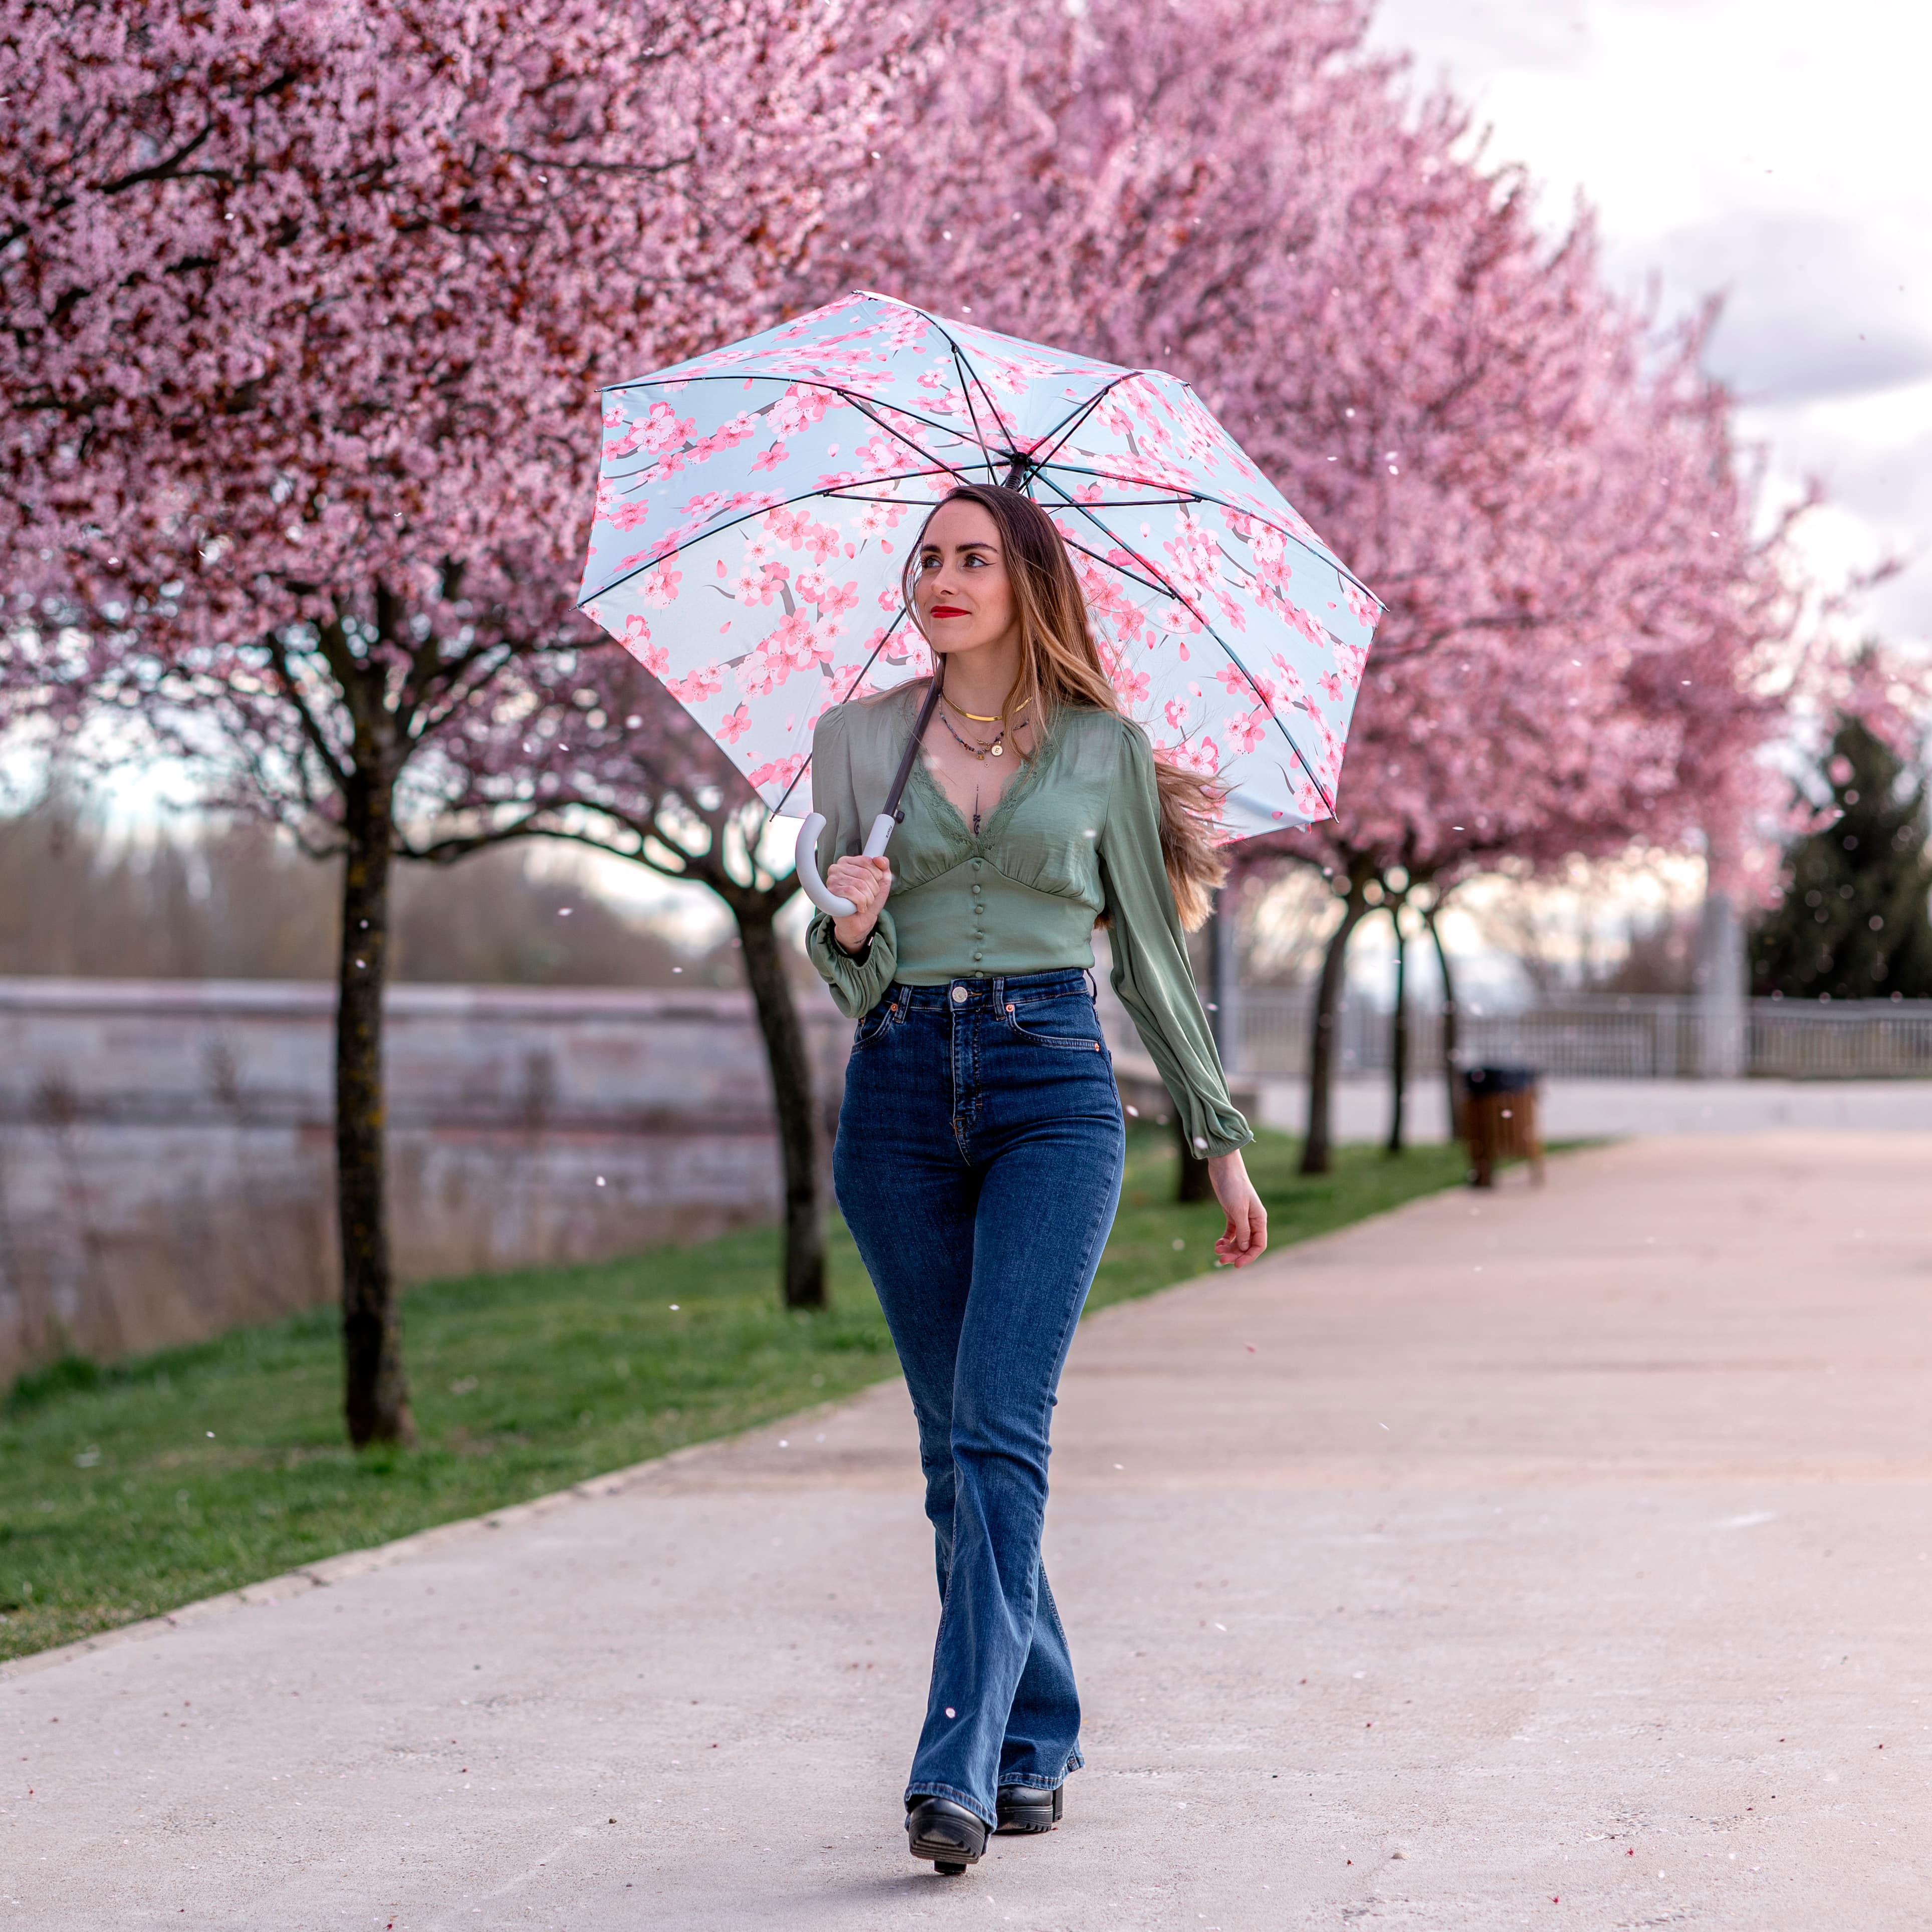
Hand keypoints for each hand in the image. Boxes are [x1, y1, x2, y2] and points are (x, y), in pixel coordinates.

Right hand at [828, 854, 891, 952]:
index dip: (877, 876)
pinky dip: (861, 903)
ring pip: (860, 884)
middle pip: (865, 874)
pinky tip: (859, 908)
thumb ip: (884, 868)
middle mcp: (837, 868)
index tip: (875, 886)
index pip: (868, 861)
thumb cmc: (867, 901)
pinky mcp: (831, 892)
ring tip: (865, 904)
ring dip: (868, 898)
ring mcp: (832, 880)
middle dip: (873, 890)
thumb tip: (880, 860)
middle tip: (869, 898)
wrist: (858, 923)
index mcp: (847, 862)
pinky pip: (852, 892)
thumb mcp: (881, 883)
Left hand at [1207, 1150, 1266, 1266]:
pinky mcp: (1232, 1214)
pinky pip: (1231, 1233)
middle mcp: (1253, 1220)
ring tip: (1217, 1251)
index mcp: (1259, 1219)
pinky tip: (1217, 1244)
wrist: (1224, 1168)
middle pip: (1247, 1244)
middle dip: (1236, 1254)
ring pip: (1238, 1240)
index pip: (1259, 1244)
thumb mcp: (1238, 1210)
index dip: (1249, 1256)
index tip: (1236, 1265)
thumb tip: (1245, 1248)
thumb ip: (1243, 1230)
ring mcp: (1242, 1217)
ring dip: (1229, 1248)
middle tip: (1221, 1260)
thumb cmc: (1233, 1186)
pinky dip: (1225, 1240)